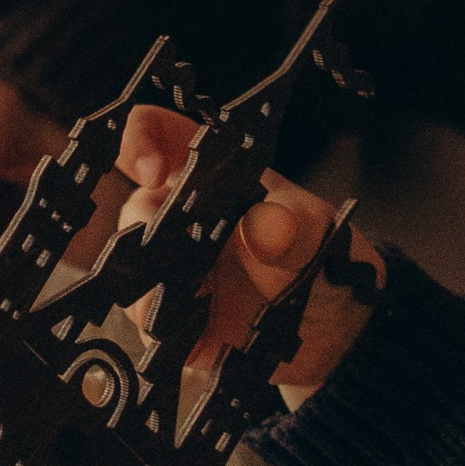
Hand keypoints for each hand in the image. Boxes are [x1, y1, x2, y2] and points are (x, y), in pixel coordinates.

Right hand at [116, 107, 379, 399]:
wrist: (333, 331)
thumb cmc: (323, 260)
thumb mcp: (319, 235)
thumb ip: (294, 227)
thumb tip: (266, 226)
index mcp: (213, 174)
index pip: (157, 133)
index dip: (139, 140)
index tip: (152, 171)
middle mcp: (183, 216)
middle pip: (136, 206)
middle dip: (143, 227)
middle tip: (177, 250)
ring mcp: (174, 267)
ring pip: (131, 268)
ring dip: (146, 286)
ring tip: (180, 303)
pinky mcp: (173, 317)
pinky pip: (146, 321)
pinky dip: (158, 326)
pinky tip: (186, 332)